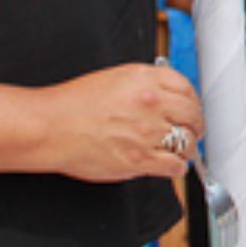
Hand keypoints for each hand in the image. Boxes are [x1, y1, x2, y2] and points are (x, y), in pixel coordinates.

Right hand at [40, 63, 203, 182]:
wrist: (50, 127)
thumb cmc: (73, 104)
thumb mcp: (115, 78)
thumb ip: (145, 84)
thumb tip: (168, 95)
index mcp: (145, 79)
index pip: (187, 87)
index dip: (192, 101)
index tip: (191, 109)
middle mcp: (151, 103)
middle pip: (193, 114)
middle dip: (195, 124)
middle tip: (192, 130)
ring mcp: (147, 132)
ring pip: (187, 142)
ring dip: (187, 147)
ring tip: (180, 150)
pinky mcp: (140, 159)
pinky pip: (175, 166)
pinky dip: (177, 167)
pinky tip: (171, 165)